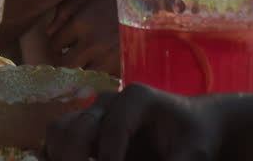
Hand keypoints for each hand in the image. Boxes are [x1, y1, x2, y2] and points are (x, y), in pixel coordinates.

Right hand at [46, 84, 223, 160]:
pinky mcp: (87, 129)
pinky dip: (57, 156)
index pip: (112, 131)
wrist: (193, 127)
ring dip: (62, 156)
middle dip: (79, 159)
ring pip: (59, 129)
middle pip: (78, 128)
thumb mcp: (193, 154)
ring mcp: (94, 113)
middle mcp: (109, 101)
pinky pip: (59, 138)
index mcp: (136, 98)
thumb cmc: (195, 137)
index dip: (110, 160)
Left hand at [48, 0, 119, 73]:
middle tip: (69, 59)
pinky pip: (105, 79)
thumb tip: (49, 32)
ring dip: (83, 71)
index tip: (62, 44)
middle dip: (65, 62)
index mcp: (81, 22)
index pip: (55, 43)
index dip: (57, 44)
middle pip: (65, 65)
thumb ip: (66, 10)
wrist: (155, 2)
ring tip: (87, 64)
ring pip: (84, 76)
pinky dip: (102, 76)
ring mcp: (109, 57)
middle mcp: (92, 43)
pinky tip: (105, 66)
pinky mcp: (124, 67)